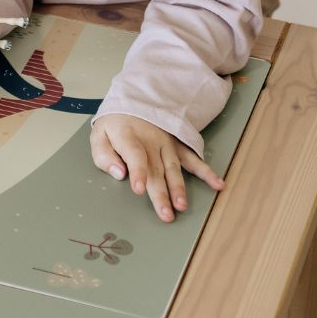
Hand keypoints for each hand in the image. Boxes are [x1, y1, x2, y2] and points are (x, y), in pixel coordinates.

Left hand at [89, 114, 223, 222]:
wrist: (133, 103)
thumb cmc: (114, 126)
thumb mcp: (99, 135)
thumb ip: (103, 155)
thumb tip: (118, 173)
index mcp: (128, 136)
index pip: (135, 155)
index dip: (138, 172)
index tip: (139, 190)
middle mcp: (150, 141)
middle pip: (156, 169)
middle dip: (161, 193)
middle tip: (165, 214)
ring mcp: (166, 144)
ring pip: (174, 168)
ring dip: (179, 188)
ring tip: (182, 206)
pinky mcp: (177, 146)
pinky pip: (193, 159)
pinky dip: (206, 172)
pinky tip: (217, 184)